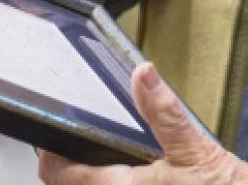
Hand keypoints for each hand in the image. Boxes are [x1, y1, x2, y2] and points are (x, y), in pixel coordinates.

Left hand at [37, 63, 247, 184]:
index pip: (59, 175)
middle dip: (67, 167)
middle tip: (75, 142)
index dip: (50, 154)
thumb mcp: (198, 147)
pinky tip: (129, 173)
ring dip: (87, 179)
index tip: (53, 135)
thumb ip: (165, 111)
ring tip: (99, 157)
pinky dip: (109, 184)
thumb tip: (143, 73)